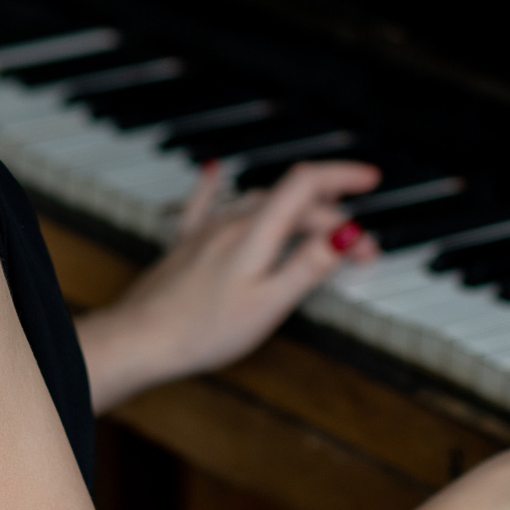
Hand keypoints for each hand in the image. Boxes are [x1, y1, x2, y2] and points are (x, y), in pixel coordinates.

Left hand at [78, 159, 382, 410]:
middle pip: (290, 200)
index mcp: (255, 234)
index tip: (371, 180)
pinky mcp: (187, 246)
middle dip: (332, 215)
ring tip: (319, 215)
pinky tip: (214, 169)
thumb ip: (306, 266)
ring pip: (257, 200)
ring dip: (295, 205)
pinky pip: (204, 203)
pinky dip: (217, 185)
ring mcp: (206, 232)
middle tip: (359, 250)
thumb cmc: (201, 331)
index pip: (306, 185)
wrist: (139, 340)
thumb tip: (344, 236)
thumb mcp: (268, 304)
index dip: (342, 176)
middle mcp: (230, 224)